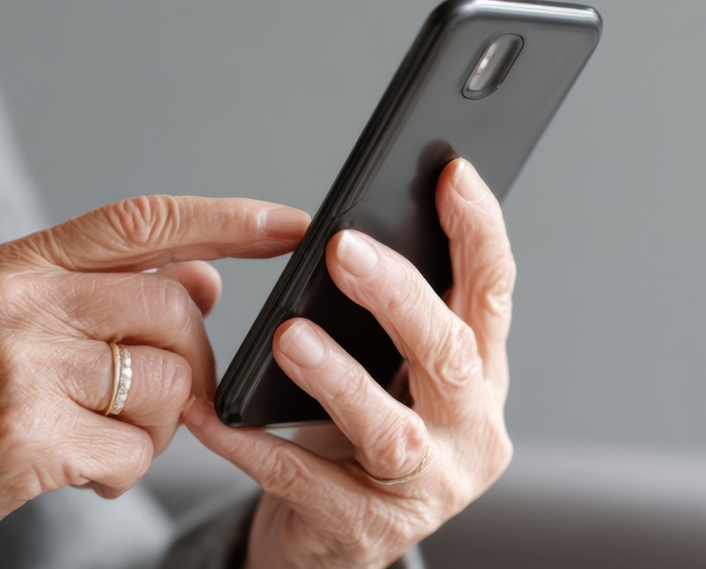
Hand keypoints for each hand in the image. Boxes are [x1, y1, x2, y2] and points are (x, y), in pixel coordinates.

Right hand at [0, 196, 308, 568]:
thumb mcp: (19, 326)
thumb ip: (107, 295)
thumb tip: (206, 277)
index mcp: (17, 262)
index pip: (141, 220)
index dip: (226, 219)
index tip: (293, 225)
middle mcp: (16, 300)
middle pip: (173, 311)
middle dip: (192, 365)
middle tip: (159, 402)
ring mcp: (18, 365)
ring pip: (167, 384)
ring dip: (156, 428)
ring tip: (97, 439)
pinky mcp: (25, 434)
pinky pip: (136, 451)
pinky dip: (124, 473)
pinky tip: (80, 472)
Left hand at [185, 158, 515, 568]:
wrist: (331, 538)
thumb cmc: (353, 435)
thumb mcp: (386, 369)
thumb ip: (385, 312)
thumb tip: (345, 230)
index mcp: (479, 374)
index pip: (493, 292)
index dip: (478, 231)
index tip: (450, 173)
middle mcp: (470, 431)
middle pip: (450, 355)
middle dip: (400, 297)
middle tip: (343, 248)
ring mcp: (426, 488)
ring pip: (392, 431)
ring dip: (340, 379)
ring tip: (289, 336)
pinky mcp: (366, 530)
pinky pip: (307, 482)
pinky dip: (255, 445)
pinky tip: (212, 412)